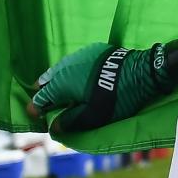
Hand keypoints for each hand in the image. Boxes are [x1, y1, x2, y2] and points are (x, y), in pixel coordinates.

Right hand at [26, 39, 177, 131]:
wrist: (142, 72)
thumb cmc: (116, 97)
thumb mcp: (93, 115)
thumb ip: (71, 121)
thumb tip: (54, 127)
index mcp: (62, 82)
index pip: (42, 97)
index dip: (37, 108)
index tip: (35, 115)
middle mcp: (67, 66)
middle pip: (48, 79)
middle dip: (43, 91)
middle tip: (41, 101)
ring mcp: (80, 55)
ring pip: (60, 68)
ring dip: (56, 79)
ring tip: (55, 88)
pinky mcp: (94, 50)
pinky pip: (75, 61)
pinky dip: (70, 70)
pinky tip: (74, 76)